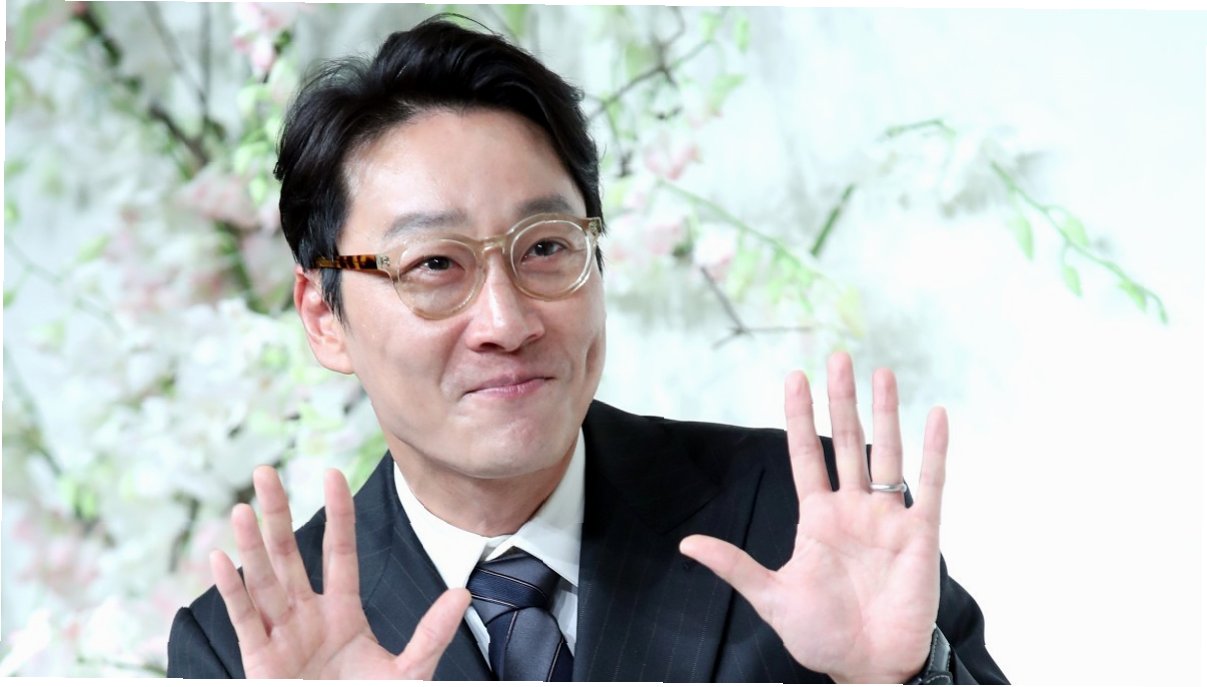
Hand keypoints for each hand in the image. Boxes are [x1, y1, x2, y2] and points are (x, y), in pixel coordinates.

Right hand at [210, 466, 470, 677]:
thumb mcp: (408, 671)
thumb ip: (431, 633)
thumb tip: (462, 595)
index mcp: (343, 614)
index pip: (339, 552)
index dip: (337, 514)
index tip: (331, 474)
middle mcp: (307, 617)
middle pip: (290, 554)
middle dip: (277, 514)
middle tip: (264, 472)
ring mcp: (281, 636)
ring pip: (263, 580)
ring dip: (252, 545)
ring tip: (242, 508)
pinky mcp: (260, 660)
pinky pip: (244, 619)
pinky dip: (232, 590)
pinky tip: (221, 559)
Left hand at [680, 352, 946, 682]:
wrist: (868, 667)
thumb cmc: (822, 634)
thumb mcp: (770, 597)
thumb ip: (734, 565)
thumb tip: (687, 544)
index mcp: (818, 517)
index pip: (806, 455)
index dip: (800, 417)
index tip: (794, 377)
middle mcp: (853, 509)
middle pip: (847, 442)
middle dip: (841, 401)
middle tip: (837, 357)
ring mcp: (888, 518)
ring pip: (887, 453)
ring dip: (885, 413)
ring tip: (880, 373)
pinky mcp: (920, 534)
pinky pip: (930, 484)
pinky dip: (934, 450)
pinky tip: (936, 414)